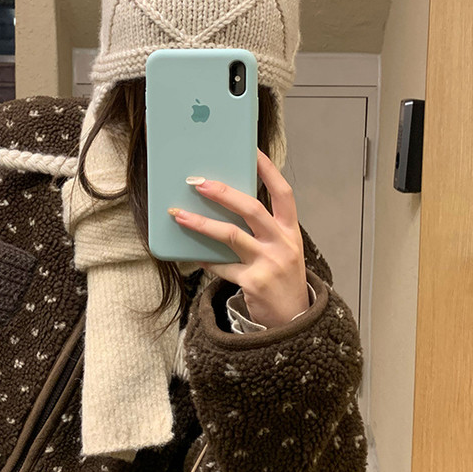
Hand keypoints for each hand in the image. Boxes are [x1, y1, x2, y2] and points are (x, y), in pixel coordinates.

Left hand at [168, 150, 308, 328]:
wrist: (293, 320)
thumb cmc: (282, 278)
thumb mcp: (282, 248)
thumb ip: (262, 229)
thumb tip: (225, 203)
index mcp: (291, 230)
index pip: (282, 193)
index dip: (268, 170)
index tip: (252, 150)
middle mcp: (283, 243)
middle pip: (252, 209)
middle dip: (224, 193)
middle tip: (198, 182)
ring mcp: (269, 263)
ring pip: (231, 235)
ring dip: (202, 223)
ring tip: (179, 214)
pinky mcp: (253, 282)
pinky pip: (222, 265)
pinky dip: (205, 258)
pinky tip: (192, 253)